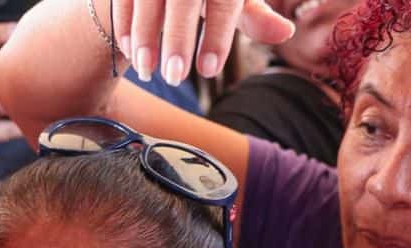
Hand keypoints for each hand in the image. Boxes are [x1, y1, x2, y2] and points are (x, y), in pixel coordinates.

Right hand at [111, 0, 293, 82]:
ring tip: (148, 71)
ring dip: (144, 37)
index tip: (208, 71)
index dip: (217, 36)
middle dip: (178, 39)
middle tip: (176, 78)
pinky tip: (130, 53)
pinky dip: (124, 26)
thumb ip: (254, 17)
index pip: (225, 3)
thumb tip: (286, 32)